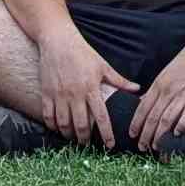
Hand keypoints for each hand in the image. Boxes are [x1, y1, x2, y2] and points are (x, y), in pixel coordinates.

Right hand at [35, 25, 132, 144]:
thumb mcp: (103, 65)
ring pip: (63, 123)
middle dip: (85, 139)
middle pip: (81, 125)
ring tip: (73, 138)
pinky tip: (57, 129)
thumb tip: (137, 89)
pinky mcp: (46, 92)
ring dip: (69, 135)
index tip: (110, 145)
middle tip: (87, 145)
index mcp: (92, 88)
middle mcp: (75, 93)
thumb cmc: (83, 52)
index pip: (101, 117)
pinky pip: (48, 116)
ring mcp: (59, 94)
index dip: (106, 134)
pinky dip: (52, 126)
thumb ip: (119, 80)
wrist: (58, 40)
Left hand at [130, 38, 184, 147]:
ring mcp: (184, 94)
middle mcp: (169, 90)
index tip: (132, 135)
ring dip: (160, 135)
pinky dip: (181, 125)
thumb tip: (144, 101)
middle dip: (146, 134)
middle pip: (153, 116)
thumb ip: (157, 88)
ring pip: (167, 118)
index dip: (137, 123)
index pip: (143, 107)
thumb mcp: (167, 72)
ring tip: (156, 147)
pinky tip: (177, 134)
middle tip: (142, 147)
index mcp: (159, 84)